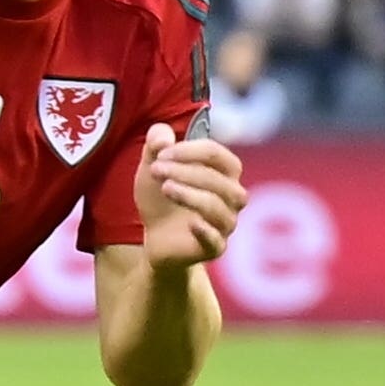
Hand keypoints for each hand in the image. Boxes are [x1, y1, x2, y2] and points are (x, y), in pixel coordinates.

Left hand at [135, 124, 244, 269]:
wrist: (156, 238)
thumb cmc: (162, 198)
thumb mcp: (152, 167)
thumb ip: (155, 145)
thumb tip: (163, 136)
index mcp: (224, 173)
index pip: (217, 154)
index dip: (189, 150)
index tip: (160, 154)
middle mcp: (232, 197)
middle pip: (219, 180)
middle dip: (186, 171)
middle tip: (156, 170)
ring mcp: (225, 224)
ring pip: (218, 208)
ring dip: (190, 195)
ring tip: (165, 188)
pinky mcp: (214, 249)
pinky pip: (217, 241)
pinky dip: (205, 230)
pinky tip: (190, 223)